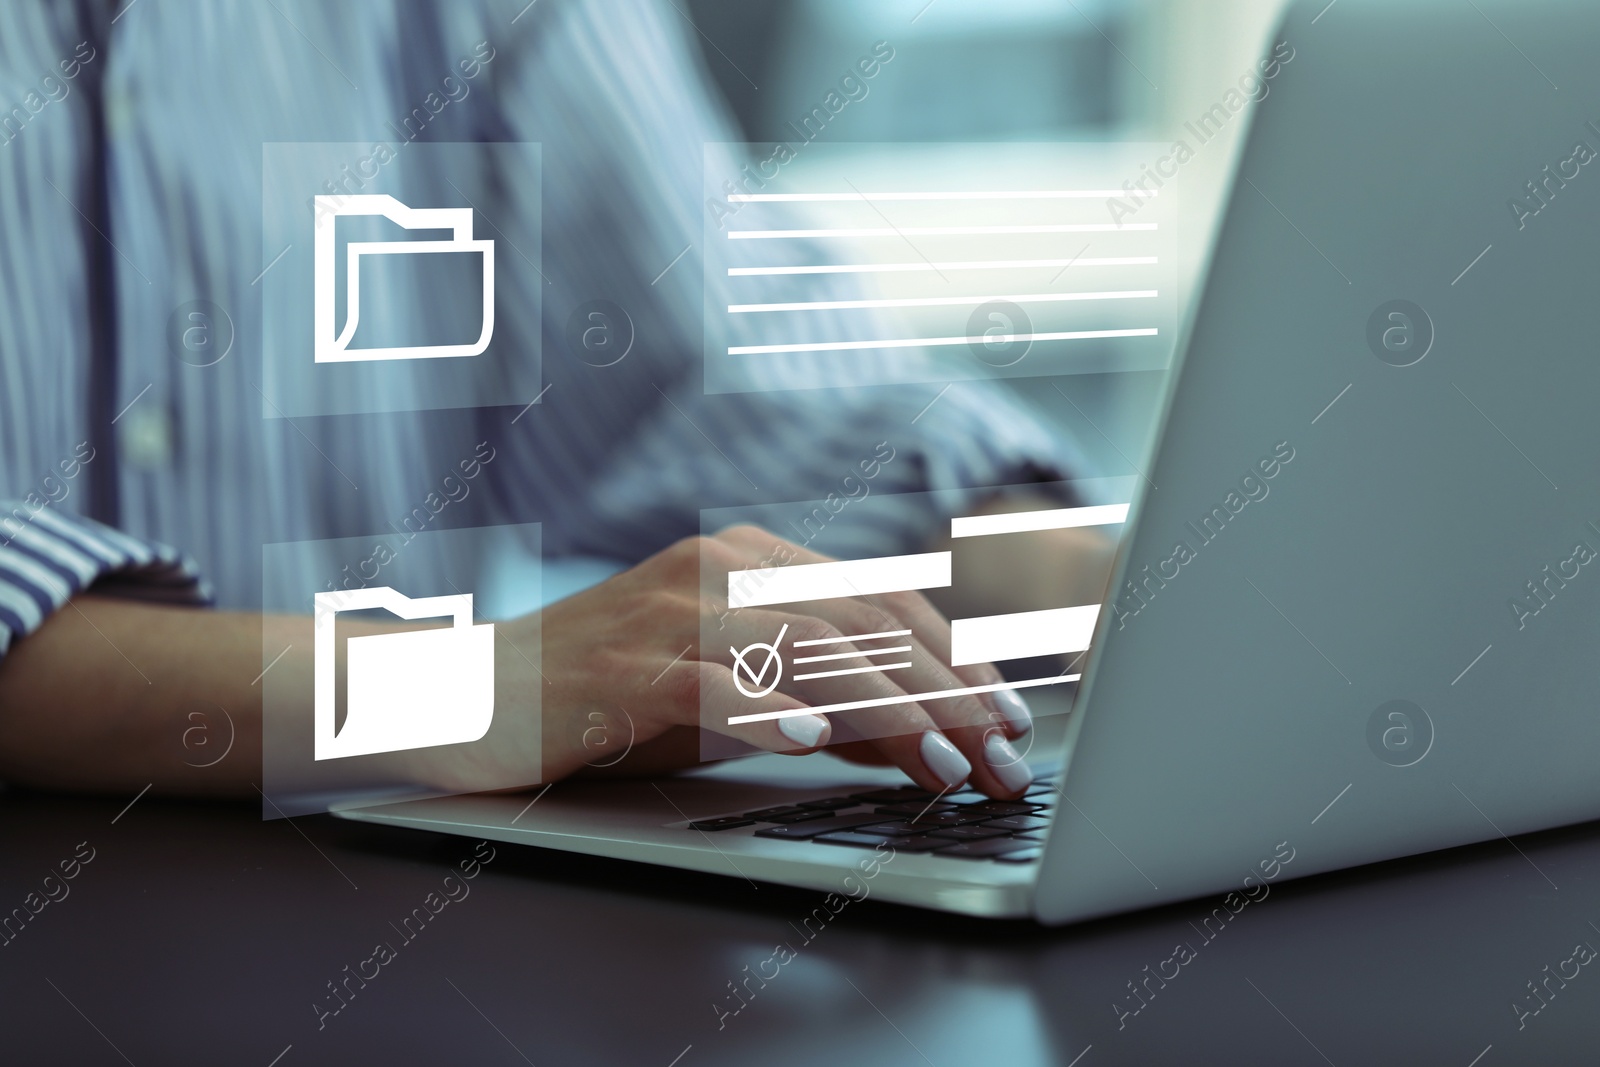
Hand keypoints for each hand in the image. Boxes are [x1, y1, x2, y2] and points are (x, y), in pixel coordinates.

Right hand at [481, 526, 1036, 798]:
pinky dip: (767, 712)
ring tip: (943, 763)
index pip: (880, 600)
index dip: (955, 659)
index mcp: (751, 561)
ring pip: (801, 647)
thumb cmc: (613, 697)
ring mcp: (668, 611)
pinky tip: (816, 743)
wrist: (478, 695)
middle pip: (859, 622)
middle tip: (1003, 756)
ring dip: (884, 710)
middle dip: (944, 693)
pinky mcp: (621, 664)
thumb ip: (819, 699)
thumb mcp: (733, 691)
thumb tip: (924, 738)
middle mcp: (718, 569)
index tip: (1010, 717)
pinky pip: (708, 681)